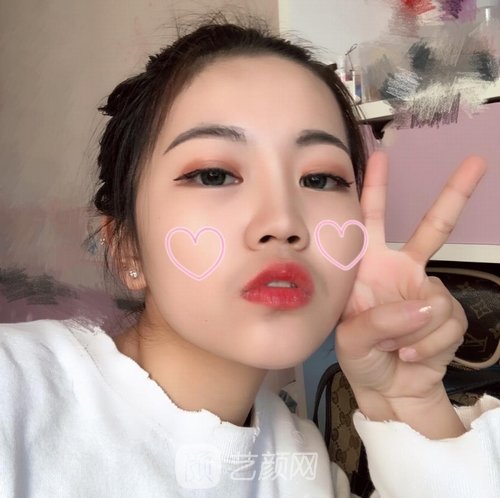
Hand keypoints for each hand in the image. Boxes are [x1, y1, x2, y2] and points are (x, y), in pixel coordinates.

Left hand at [335, 151, 486, 436]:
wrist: (387, 389)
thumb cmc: (360, 357)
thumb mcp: (350, 339)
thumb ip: (379, 321)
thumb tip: (425, 306)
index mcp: (368, 267)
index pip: (370, 222)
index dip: (375, 189)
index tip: (380, 157)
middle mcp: (401, 271)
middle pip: (432, 229)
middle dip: (453, 196)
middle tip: (476, 163)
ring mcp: (427, 292)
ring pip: (436, 298)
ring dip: (412, 332)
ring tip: (392, 347)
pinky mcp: (448, 316)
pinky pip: (446, 324)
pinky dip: (426, 345)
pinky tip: (410, 354)